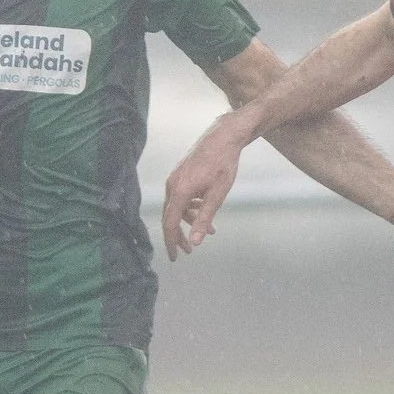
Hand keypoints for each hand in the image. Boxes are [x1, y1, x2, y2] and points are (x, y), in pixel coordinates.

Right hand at [161, 119, 250, 259]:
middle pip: (170, 217)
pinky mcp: (180, 174)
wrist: (223, 136)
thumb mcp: (218, 194)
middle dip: (179, 235)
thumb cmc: (223, 164)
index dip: (171, 242)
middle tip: (189, 250)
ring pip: (177, 207)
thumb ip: (205, 219)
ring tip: (209, 230)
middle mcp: (172, 185)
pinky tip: (204, 209)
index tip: (175, 257)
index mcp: (180, 191)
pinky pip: (181, 197)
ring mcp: (175, 178)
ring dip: (189, 220)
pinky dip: (191, 207)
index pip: (169, 223)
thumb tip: (195, 242)